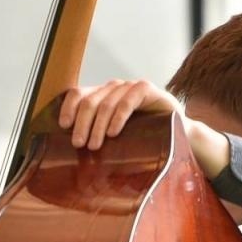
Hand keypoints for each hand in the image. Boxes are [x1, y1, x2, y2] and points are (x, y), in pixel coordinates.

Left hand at [59, 80, 182, 150]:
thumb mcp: (113, 137)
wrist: (177, 134)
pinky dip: (118, 118)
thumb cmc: (141, 138)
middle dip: (81, 124)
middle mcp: (113, 88)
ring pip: (106, 104)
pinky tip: (113, 133)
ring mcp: (129, 87)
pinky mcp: (146, 89)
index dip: (68, 108)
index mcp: (101, 96)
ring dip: (97, 126)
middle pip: (89, 101)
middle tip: (79, 144)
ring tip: (94, 146)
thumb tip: (69, 154)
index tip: (64, 126)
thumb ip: (95, 136)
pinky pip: (127, 101)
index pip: (78, 94)